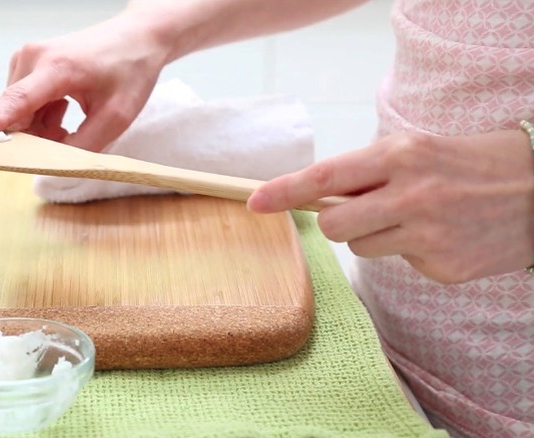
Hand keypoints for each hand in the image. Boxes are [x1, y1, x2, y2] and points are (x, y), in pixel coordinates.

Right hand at [0, 10, 168, 151]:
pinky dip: (41, 116)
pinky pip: (23, 104)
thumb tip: (52, 167)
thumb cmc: (129, 71)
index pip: (17, 100)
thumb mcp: (116, 118)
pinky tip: (64, 113)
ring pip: (19, 113)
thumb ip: (82, 146)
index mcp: (57, 68)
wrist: (137, 38)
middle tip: (68, 133)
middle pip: (16, 115)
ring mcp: (27, 58)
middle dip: (36, 136)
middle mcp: (33, 58)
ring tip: (70, 120)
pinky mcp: (27, 63)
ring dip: (41, 127)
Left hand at [247, 130, 533, 283]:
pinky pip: (398, 263)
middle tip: (363, 212)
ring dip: (375, 236)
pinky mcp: (442, 265)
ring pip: (361, 248)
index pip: (325, 177)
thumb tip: (316, 196)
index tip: (254, 202)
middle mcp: (411, 193)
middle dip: (336, 223)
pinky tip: (440, 237)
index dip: (284, 191)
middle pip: (333, 225)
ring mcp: (428, 233)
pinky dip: (409, 252)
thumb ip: (368, 172)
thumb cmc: (467, 164)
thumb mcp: (417, 150)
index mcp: (400, 155)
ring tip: (414, 219)